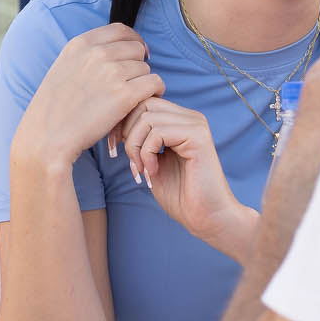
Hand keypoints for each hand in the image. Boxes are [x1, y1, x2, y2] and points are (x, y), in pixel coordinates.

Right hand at [11, 25, 162, 174]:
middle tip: (130, 83)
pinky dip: (155, 92)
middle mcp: (97, 53)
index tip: (136, 56)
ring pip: (145, 69)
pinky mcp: (124, 95)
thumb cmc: (54, 110)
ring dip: (143, 82)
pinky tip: (147, 101)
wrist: (46, 138)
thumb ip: (86, 56)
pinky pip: (155, 83)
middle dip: (137, 65)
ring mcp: (112, 72)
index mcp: (80, 44)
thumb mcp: (63, 68)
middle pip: (136, 49)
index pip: (121, 30)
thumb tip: (115, 49)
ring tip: (131, 99)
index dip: (133, 41)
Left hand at [118, 98, 251, 256]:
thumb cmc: (180, 195)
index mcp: (180, 120)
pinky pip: (158, 132)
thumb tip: (117, 124)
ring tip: (142, 170)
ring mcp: (196, 124)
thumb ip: (140, 140)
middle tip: (130, 162)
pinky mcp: (198, 136)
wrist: (206, 218)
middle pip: (142, 104)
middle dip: (125, 132)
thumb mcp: (151, 162)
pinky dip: (147, 153)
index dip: (121, 123)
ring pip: (147, 118)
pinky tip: (153, 171)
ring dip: (135, 147)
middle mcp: (190, 117)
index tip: (113, 149)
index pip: (142, 102)